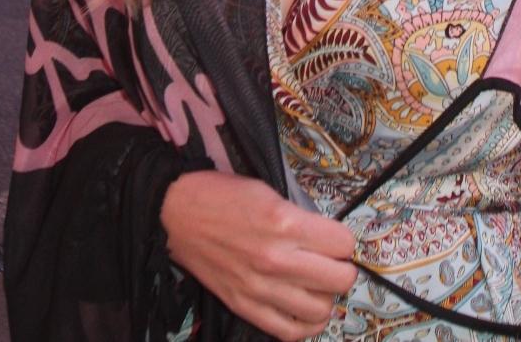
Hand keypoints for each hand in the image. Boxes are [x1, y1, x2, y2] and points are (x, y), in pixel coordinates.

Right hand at [161, 170, 357, 340]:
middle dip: (343, 270)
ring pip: (320, 309)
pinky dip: (306, 325)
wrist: (177, 212)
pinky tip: (306, 311)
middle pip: (339, 280)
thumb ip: (299, 218)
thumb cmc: (223, 195)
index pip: (342, 244)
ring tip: (318, 285)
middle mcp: (277, 259)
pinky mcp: (244, 306)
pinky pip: (288, 331)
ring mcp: (260, 288)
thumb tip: (327, 239)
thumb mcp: (269, 192)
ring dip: (326, 297)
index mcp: (285, 223)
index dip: (344, 241)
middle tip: (334, 262)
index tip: (337, 240)